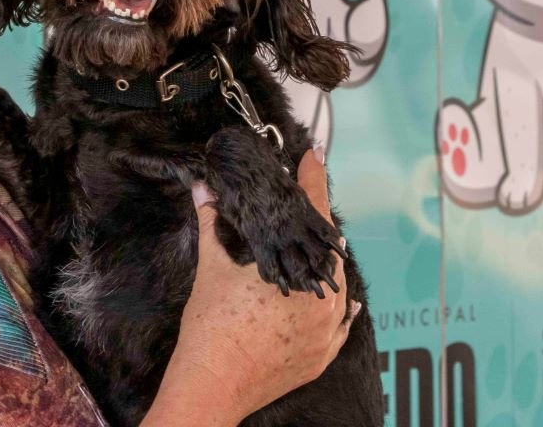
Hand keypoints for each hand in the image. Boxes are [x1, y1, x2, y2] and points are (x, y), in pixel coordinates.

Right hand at [141, 148, 358, 425]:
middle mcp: (322, 299)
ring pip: (336, 285)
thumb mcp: (211, 268)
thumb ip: (210, 223)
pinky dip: (339, 306)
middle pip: (327, 250)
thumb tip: (202, 189)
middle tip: (303, 202)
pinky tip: (340, 296)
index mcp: (299, 272)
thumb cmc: (212, 327)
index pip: (311, 214)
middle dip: (314, 226)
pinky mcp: (323, 356)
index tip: (314, 157)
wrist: (213, 384)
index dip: (312, 181)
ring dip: (324, 264)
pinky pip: (341, 323)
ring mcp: (326, 330)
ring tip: (310, 246)